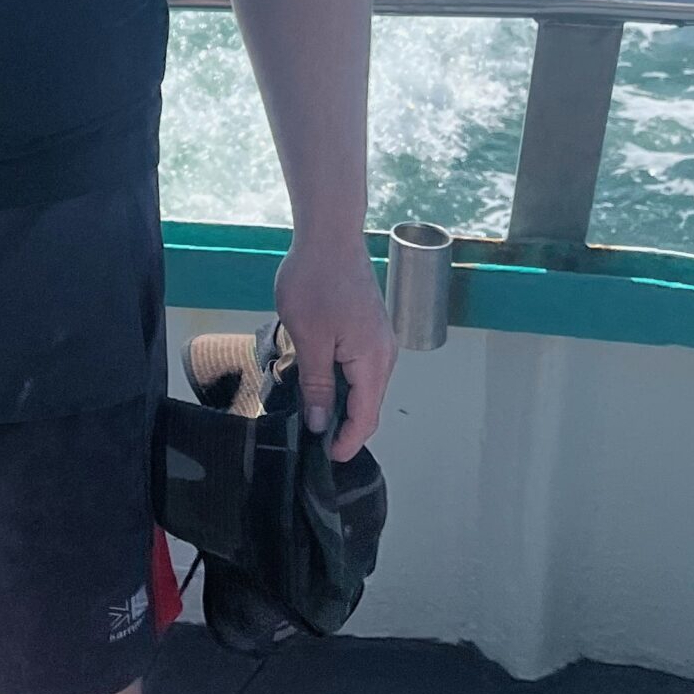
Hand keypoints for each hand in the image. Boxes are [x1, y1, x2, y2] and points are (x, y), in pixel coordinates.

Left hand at [274, 231, 397, 461]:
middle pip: (367, 403)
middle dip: (343, 426)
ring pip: (362, 384)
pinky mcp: (368, 326)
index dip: (346, 442)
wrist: (329, 234)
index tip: (326, 460)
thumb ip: (317, 384)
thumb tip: (320, 424)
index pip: (365, 417)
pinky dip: (341, 379)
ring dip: (340, 401)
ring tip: (310, 413)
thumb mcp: (309, 338)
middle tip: (312, 442)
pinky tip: (317, 379)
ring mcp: (378, 338)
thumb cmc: (316, 281)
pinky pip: (358, 365)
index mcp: (373, 361)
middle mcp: (384, 353)